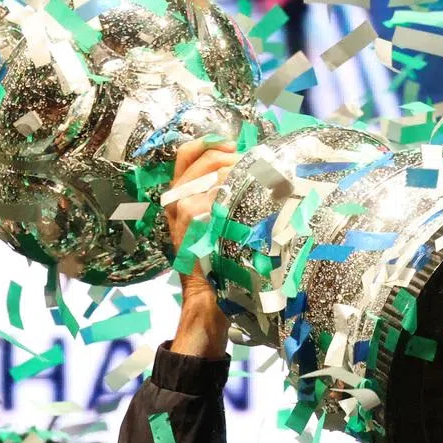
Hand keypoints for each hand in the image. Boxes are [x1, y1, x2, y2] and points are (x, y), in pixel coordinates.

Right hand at [165, 139, 238, 358]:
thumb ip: (219, 197)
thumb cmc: (216, 262)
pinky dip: (247, 200)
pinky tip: (260, 209)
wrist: (207, 299)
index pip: (187, 154)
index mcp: (176, 197)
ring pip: (221, 176)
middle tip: (260, 170)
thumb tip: (249, 168)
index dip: (211, 142)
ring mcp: (185, 213)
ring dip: (248, 178)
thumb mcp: (212, 225)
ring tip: (266, 190)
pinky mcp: (197, 226)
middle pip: (209, 159)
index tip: (235, 144)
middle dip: (238, 159)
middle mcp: (176, 201)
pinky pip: (225, 198)